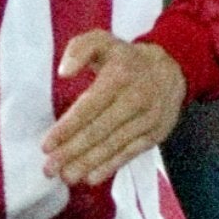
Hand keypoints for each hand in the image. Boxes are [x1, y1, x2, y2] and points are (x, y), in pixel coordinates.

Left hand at [43, 31, 186, 185]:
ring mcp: (147, 119)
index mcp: (119, 76)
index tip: (46, 145)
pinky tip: (91, 178)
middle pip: (99, 131)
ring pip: (113, 146)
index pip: (88, 107)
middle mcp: (135, 99)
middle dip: (72, 152)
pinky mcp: (154, 134)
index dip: (67, 128)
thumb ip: (79, 49)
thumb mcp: (102, 40)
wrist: (171, 69)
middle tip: (49, 168)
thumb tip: (64, 73)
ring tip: (66, 176)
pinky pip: (129, 153)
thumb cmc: (125, 59)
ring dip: (87, 164)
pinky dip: (110, 167)